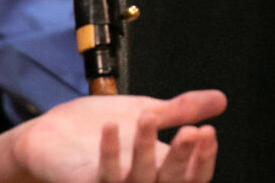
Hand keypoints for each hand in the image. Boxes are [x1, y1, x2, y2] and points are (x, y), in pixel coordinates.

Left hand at [3, 91, 222, 182]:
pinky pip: (101, 176)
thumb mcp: (149, 111)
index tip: (209, 131)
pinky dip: (107, 152)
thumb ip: (183, 110)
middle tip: (192, 132)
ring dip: (144, 149)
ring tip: (148, 117)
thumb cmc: (98, 126)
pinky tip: (111, 126)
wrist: (52, 134)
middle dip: (181, 157)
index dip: (203, 159)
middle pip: (170, 182)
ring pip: (138, 179)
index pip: (191, 177)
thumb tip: (222, 99)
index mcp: (159, 170)